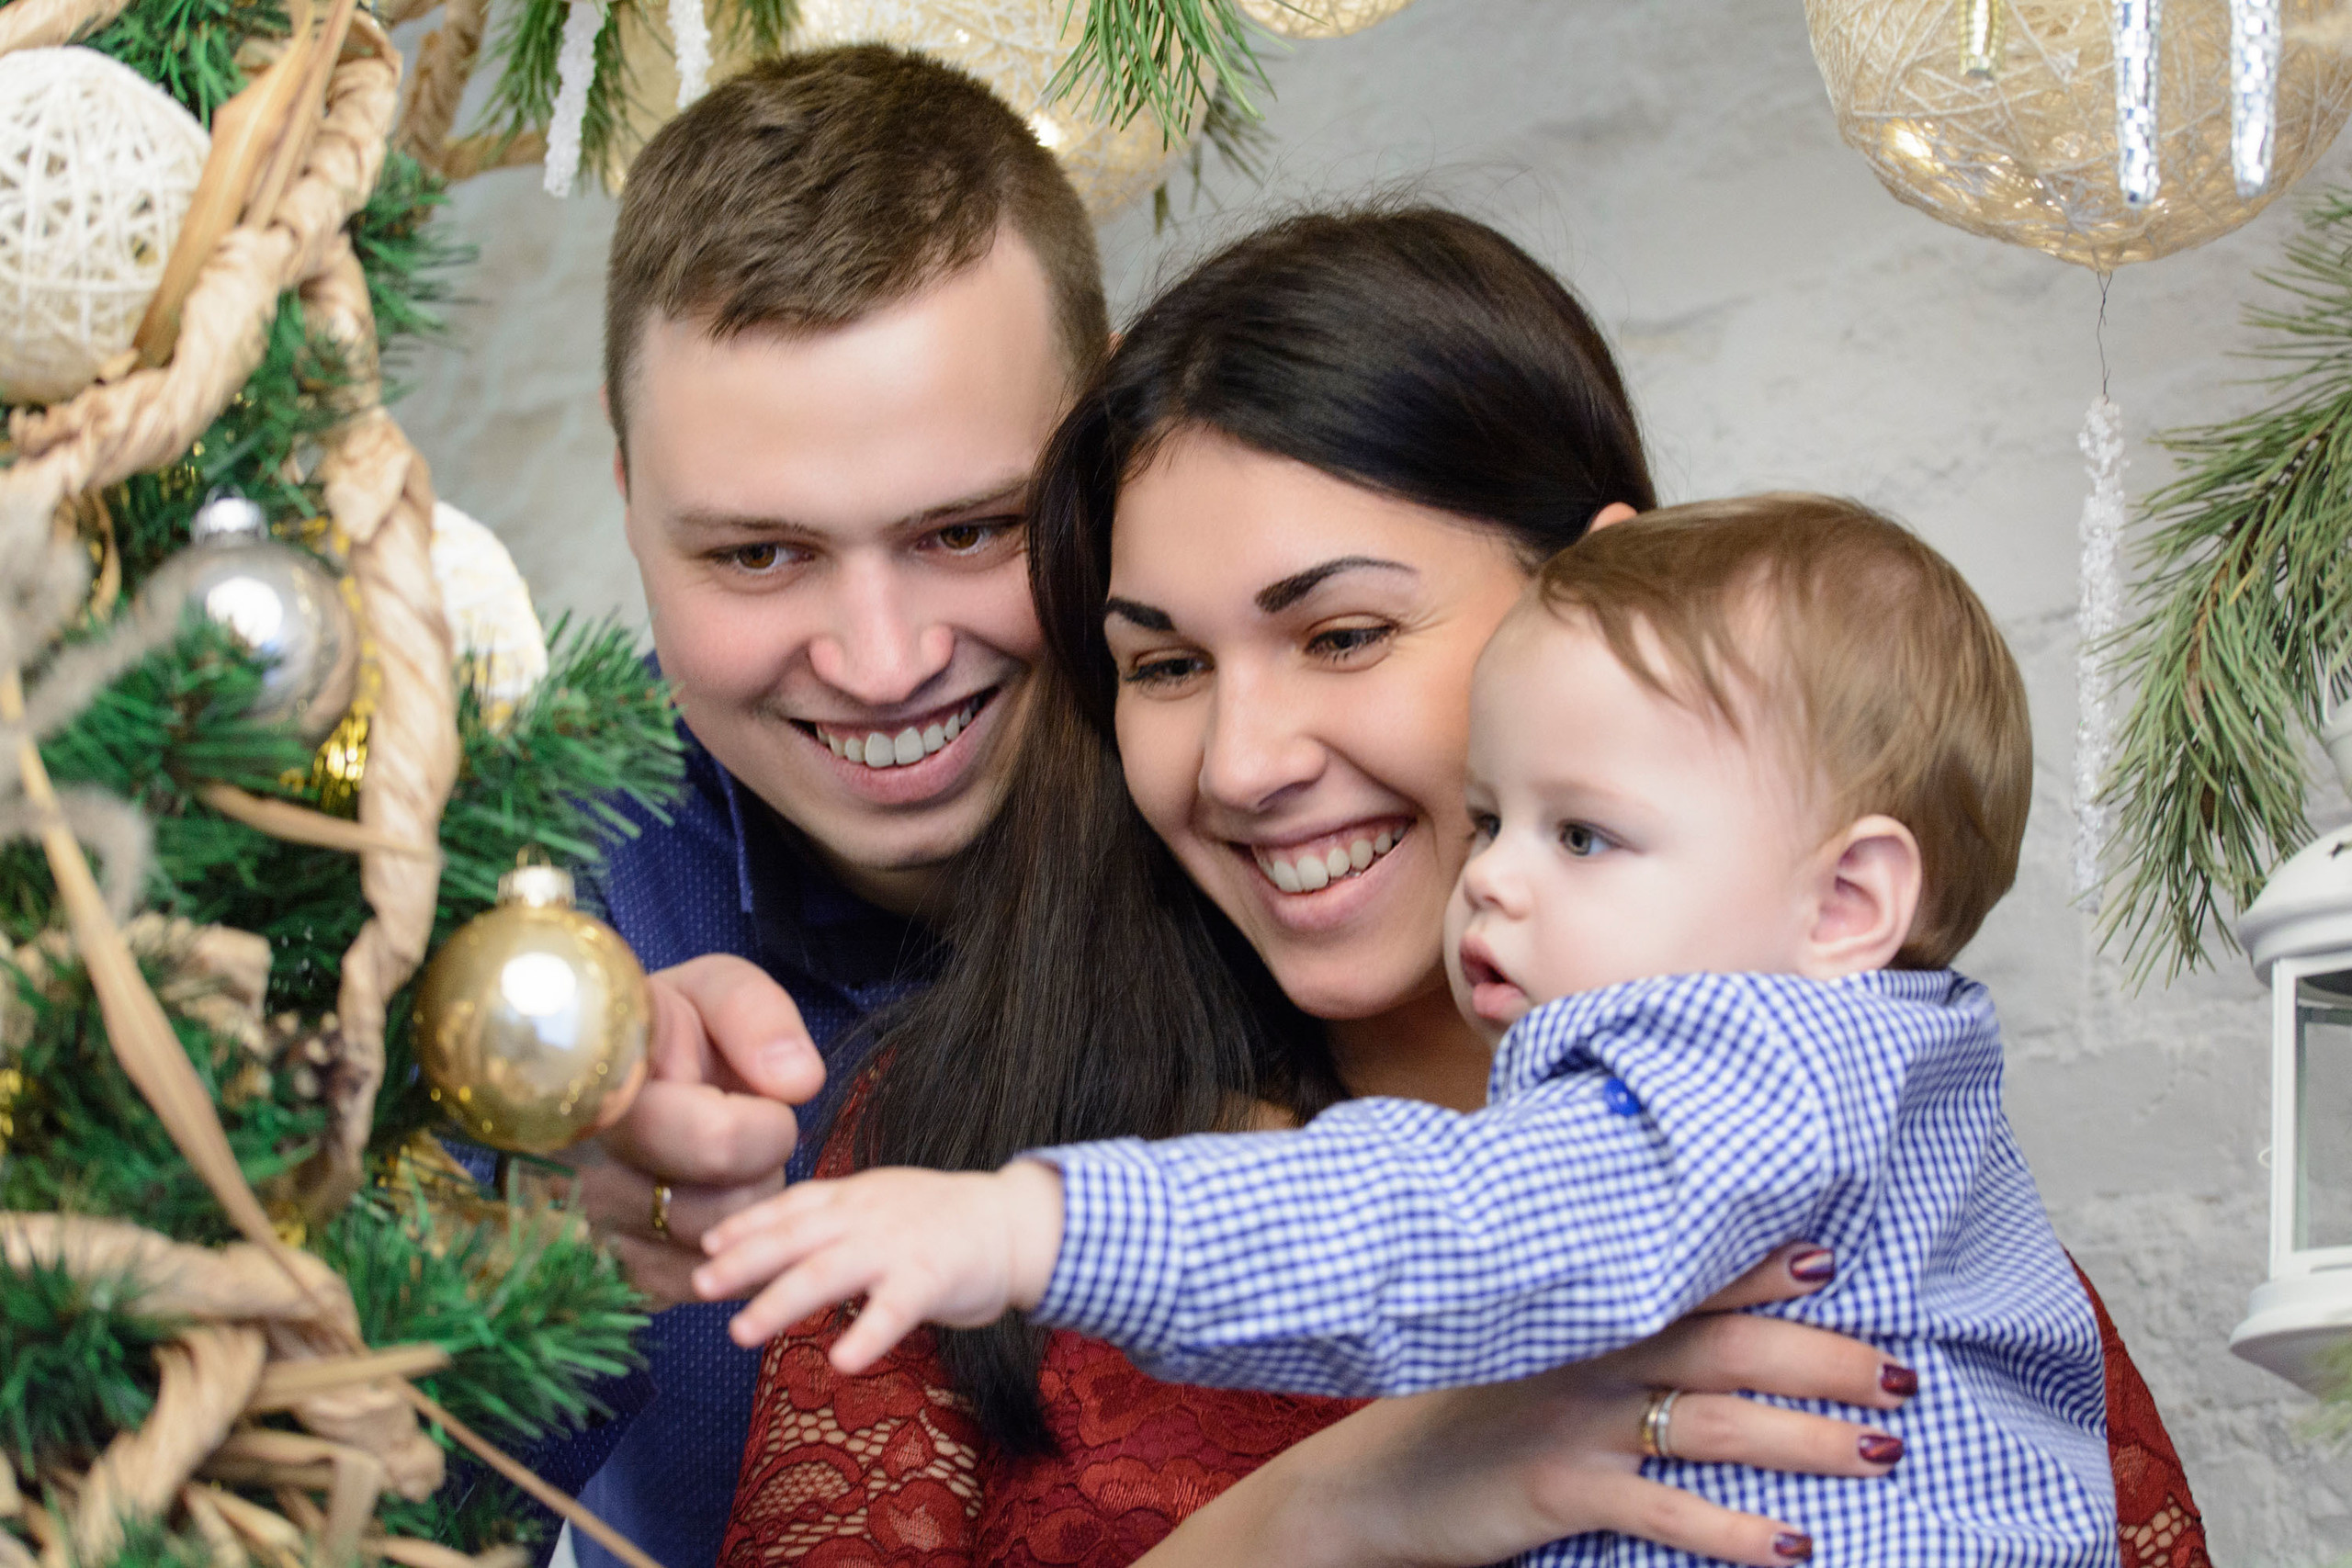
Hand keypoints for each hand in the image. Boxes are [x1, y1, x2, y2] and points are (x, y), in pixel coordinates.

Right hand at [574, 954, 824, 1306]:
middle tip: (742, 1130)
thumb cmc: (667, 1028)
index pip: (718, 1144)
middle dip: (760, 1170)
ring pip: (712, 1256)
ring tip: (719, 1163)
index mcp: (609, 1091)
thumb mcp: (711, 988)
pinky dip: (718, 1251)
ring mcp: (586, 1231)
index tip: (760, 1100)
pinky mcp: (603, 1273)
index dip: (764, 1127)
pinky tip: (704, 1198)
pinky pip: (690, 1288)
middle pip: (721, 1211)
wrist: (605, 1066)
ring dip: (741, 1210)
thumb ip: (758, 1017)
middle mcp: (581, 1172)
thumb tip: (799, 1082)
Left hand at [693, 1160, 1066, 1363]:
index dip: (747, 1224)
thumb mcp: (881, 1207)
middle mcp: (868, 1215)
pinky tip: (841, 1363)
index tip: (705, 1244)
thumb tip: (776, 1251)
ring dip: (779, 1301)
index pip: (791, 1206)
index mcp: (856, 1197)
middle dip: (743, 1261)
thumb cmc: (943, 1223)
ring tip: (740, 1332)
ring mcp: (898, 1244)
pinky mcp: (932, 1276)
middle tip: (699, 1285)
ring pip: (828, 1271)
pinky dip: (867, 1335)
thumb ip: (836, 1225)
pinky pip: (894, 1309)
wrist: (1016, 1222)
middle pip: (794, 1237)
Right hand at [1142, 1244, 1913, 1567]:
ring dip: (1807, 1438)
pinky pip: (1663, 1513)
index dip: (1761, 1265)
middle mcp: (1589, 1355)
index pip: (1686, 1278)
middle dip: (1824, 1356)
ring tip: (1883, 1450)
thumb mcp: (1521, 1356)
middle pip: (1727, 1347)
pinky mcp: (1558, 1489)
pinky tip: (1793, 1550)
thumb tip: (1674, 1324)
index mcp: (1584, 1316)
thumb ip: (1593, 1331)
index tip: (1834, 1255)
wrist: (1367, 1487)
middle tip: (1904, 1374)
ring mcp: (1574, 1421)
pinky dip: (1733, 1534)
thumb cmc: (1460, 1420)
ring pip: (1713, 1424)